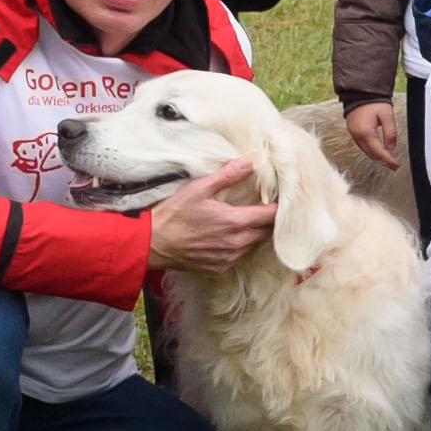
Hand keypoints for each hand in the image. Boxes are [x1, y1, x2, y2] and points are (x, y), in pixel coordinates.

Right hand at [140, 179, 277, 272]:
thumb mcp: (199, 188)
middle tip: (265, 207)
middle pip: (266, 232)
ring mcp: (228, 258)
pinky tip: (230, 236)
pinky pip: (238, 256)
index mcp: (234, 222)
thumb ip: (227, 176)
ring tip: (248, 220)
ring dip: (254, 233)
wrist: (151, 243)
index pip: (270, 216)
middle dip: (269, 220)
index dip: (278, 206)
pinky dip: (239, 245)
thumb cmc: (173, 215)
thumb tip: (249, 162)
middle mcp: (236, 244)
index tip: (278, 198)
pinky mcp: (219, 267)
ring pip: (253, 245)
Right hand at [342, 99, 401, 176]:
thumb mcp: (387, 115)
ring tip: (388, 162)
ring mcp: (353, 134)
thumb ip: (390, 132)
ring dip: (377, 157)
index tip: (396, 165)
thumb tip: (391, 148)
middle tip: (394, 166)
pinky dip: (371, 151)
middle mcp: (357, 135)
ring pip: (366, 151)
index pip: (378, 152)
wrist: (361, 92)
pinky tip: (378, 152)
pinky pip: (362, 145)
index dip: (388, 160)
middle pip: (371, 154)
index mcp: (365, 132)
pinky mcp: (353, 131)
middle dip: (383, 161)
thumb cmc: (374, 102)